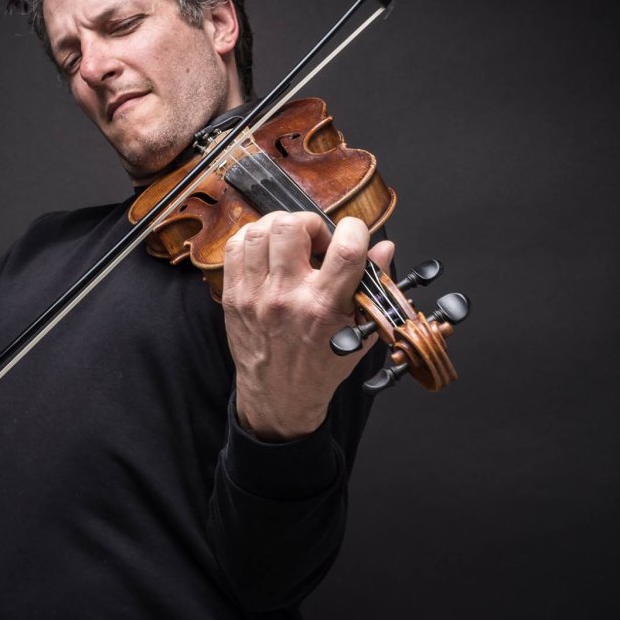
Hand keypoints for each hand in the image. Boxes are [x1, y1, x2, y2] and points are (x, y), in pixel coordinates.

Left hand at [220, 211, 394, 440]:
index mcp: (323, 307)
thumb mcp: (359, 331)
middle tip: (316, 241)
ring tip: (291, 243)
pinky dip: (252, 239)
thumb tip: (384, 250)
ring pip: (258, 231)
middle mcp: (286, 297)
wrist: (279, 397)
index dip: (354, 229)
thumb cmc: (321, 366)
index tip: (353, 234)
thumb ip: (373, 287)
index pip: (345, 249)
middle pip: (291, 227)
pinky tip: (267, 250)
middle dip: (310, 223)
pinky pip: (234, 248)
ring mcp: (255, 295)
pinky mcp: (234, 296)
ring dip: (280, 227)